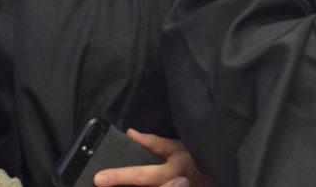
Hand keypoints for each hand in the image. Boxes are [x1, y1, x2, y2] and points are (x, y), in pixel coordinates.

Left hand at [93, 130, 215, 186]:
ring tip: (111, 185)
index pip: (142, 176)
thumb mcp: (177, 147)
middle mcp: (174, 186)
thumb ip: (153, 143)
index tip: (100, 178)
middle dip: (120, 186)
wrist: (215, 180)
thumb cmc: (197, 161)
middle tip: (100, 184)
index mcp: (174, 171)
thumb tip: (130, 134)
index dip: (119, 176)